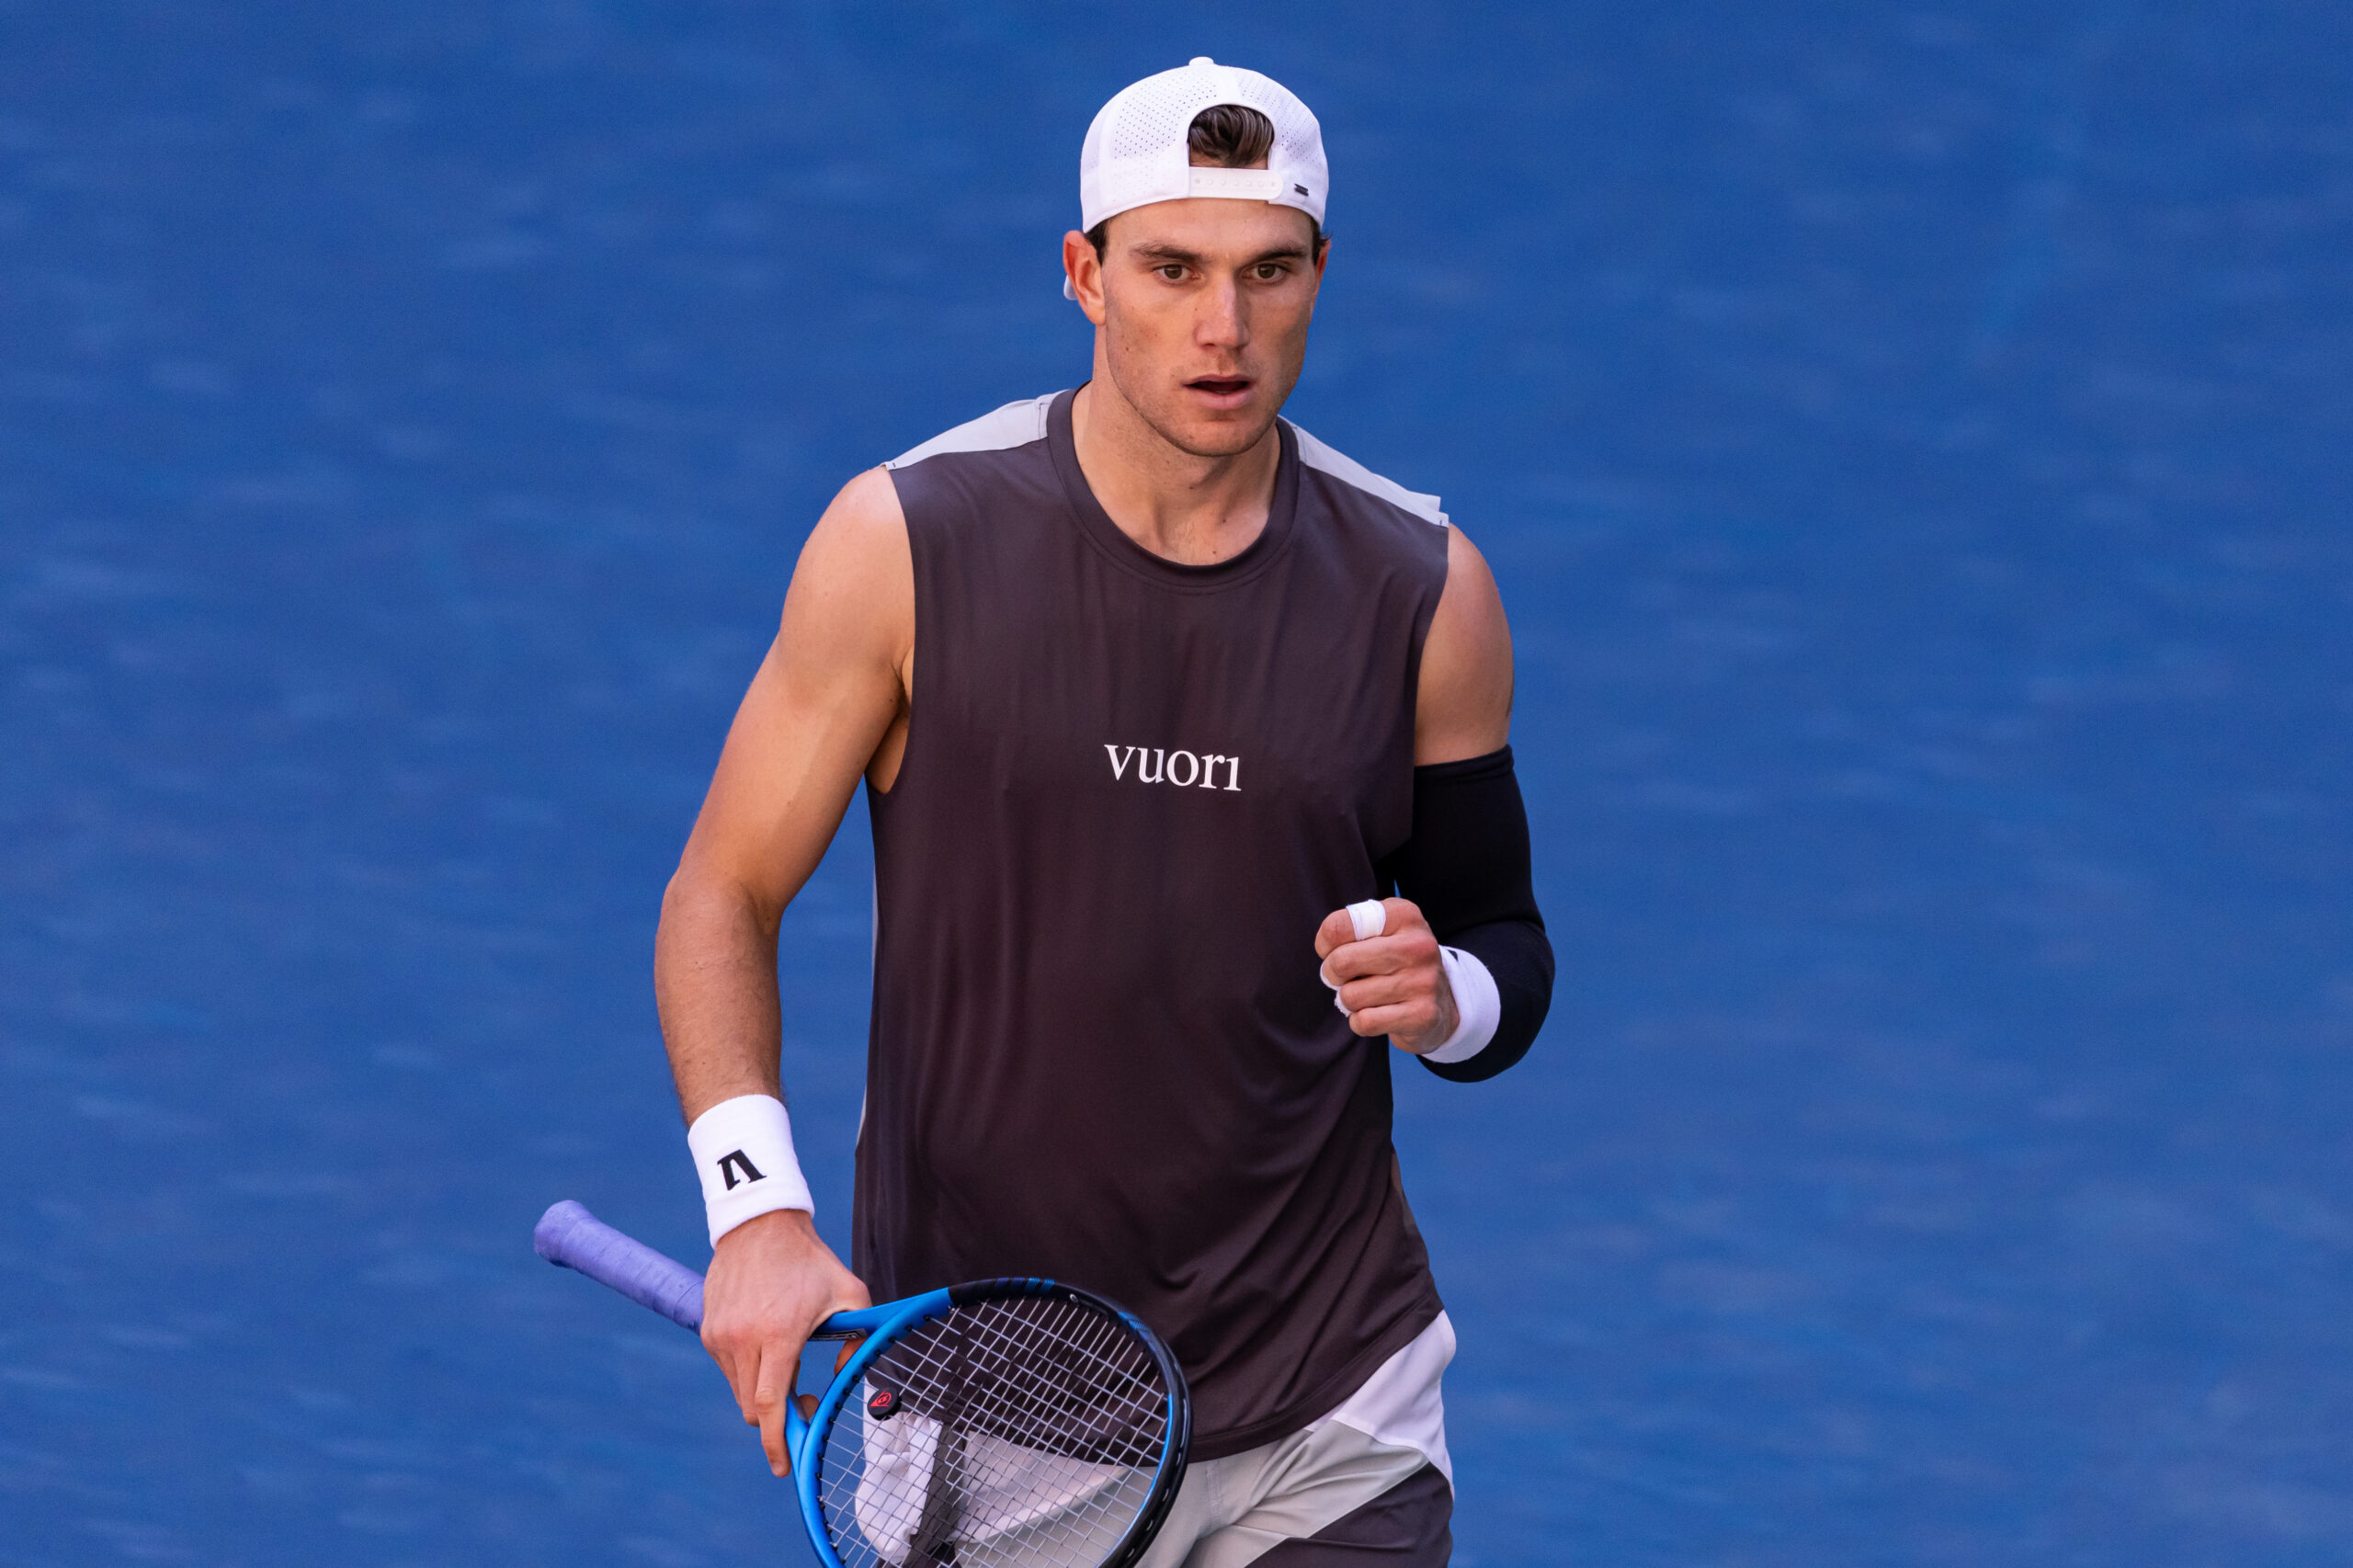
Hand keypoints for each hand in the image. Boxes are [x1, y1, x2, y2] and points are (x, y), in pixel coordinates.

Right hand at [699, 1208, 870, 1475]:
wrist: (760, 1224)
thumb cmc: (811, 1261)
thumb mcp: (852, 1294)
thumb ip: (859, 1339)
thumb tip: (851, 1380)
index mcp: (778, 1334)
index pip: (768, 1406)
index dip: (777, 1442)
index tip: (783, 1466)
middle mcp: (742, 1339)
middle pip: (753, 1409)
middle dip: (778, 1421)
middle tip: (806, 1404)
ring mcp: (720, 1336)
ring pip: (739, 1392)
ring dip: (763, 1395)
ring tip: (789, 1366)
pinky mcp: (708, 1330)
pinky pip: (729, 1369)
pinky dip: (749, 1372)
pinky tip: (769, 1344)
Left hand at [1315, 897, 1457, 1054]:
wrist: (1442, 1001)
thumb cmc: (1396, 961)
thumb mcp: (1380, 930)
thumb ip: (1348, 928)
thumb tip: (1327, 953)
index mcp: (1404, 916)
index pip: (1337, 927)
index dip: (1325, 944)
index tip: (1333, 951)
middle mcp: (1418, 945)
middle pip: (1341, 962)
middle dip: (1333, 975)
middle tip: (1348, 977)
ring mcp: (1424, 981)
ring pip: (1350, 996)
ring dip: (1350, 1001)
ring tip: (1369, 995)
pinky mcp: (1423, 1015)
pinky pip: (1365, 1021)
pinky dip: (1360, 1022)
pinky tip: (1378, 1014)